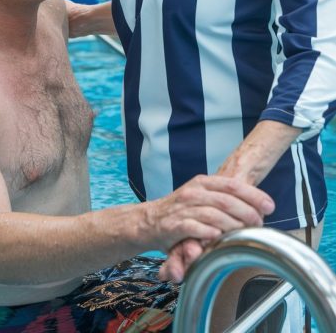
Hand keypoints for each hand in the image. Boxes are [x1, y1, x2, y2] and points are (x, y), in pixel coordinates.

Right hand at [145, 175, 273, 281]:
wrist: (150, 221)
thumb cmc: (181, 210)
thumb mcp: (202, 197)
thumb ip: (224, 198)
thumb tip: (256, 206)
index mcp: (202, 182)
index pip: (232, 184)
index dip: (253, 195)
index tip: (270, 205)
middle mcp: (193, 192)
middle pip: (227, 200)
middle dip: (247, 212)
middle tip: (259, 224)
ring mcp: (183, 208)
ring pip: (214, 214)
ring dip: (233, 225)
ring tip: (244, 233)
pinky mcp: (175, 225)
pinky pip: (196, 228)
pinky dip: (211, 233)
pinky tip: (220, 237)